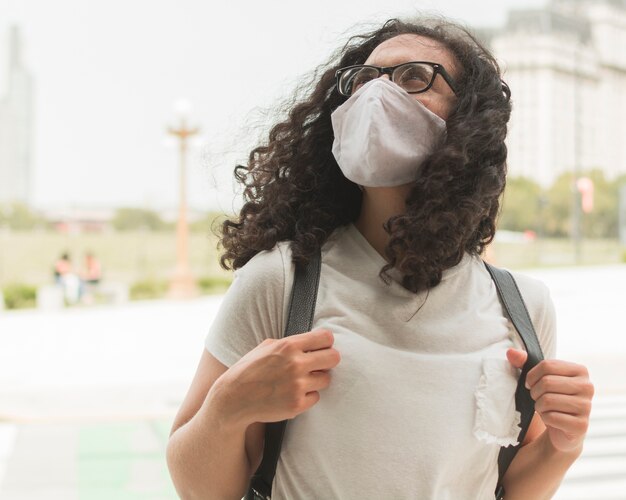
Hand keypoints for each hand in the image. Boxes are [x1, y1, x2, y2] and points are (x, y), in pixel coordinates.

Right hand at [213, 328, 340, 426]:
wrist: (233, 399)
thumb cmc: (249, 369)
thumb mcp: (266, 346)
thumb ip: (290, 342)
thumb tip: (313, 340)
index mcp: (288, 346)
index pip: (325, 338)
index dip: (326, 342)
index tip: (322, 347)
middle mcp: (295, 364)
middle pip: (334, 358)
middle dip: (328, 360)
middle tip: (319, 364)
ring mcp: (297, 386)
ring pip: (326, 379)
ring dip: (316, 380)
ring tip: (301, 380)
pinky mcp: (297, 405)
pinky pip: (315, 397)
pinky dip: (307, 396)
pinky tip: (292, 394)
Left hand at [507, 349, 593, 452]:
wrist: (563, 428)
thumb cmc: (551, 397)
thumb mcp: (539, 378)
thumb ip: (524, 362)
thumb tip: (510, 352)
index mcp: (580, 370)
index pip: (547, 365)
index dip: (532, 376)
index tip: (531, 384)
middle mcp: (587, 387)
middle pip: (547, 382)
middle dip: (534, 392)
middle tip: (537, 398)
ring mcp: (586, 406)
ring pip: (547, 400)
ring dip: (539, 406)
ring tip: (544, 408)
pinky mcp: (581, 425)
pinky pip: (552, 417)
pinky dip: (545, 418)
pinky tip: (551, 419)